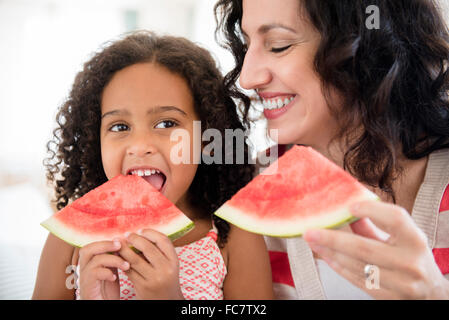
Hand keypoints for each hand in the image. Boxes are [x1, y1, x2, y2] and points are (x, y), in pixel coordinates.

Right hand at [78, 239, 129, 299]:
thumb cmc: (107, 294)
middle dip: (105, 244)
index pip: (91, 246)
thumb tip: (124, 245)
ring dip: (113, 259)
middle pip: (87, 249)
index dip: (105, 241)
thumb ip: (114, 260)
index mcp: (89, 265)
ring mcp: (84, 279)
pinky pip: (93, 273)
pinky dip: (106, 273)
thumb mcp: (112, 272)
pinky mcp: (87, 288)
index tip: (122, 242)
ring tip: (126, 265)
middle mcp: (84, 270)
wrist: (102, 307)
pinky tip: (114, 278)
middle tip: (120, 246)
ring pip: (94, 260)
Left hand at [118, 229, 183, 299]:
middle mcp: (166, 269)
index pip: (163, 240)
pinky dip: (122, 262)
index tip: (140, 230)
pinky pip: (129, 271)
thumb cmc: (166, 279)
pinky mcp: (143, 287)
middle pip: (148, 248)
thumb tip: (139, 234)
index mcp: (174, 261)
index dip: (150, 233)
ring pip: (135, 259)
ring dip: (124, 250)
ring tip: (118, 244)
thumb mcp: (168, 265)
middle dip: (135, 239)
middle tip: (126, 235)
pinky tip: (118, 257)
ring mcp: (154, 279)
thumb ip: (158, 252)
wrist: (167, 301)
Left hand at [303, 200, 448, 298]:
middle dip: (333, 239)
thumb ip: (375, 223)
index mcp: (416, 240)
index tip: (349, 206)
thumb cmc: (412, 257)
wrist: (431, 294)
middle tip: (310, 231)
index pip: (396, 219)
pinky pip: (357, 281)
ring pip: (357, 266)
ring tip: (312, 242)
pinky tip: (326, 256)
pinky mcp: (389, 298)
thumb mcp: (402, 237)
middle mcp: (410, 263)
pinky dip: (339, 267)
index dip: (372, 211)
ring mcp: (400, 284)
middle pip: (366, 248)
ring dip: (330, 253)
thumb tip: (346, 208)